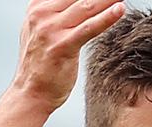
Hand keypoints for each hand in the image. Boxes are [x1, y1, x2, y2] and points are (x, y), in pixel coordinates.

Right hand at [12, 0, 126, 110]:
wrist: (31, 93)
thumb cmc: (40, 65)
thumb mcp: (40, 31)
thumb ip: (54, 14)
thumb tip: (78, 5)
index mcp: (37, 7)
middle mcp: (42, 14)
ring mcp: (51, 29)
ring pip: (86, 6)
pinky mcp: (63, 46)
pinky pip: (89, 28)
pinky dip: (106, 18)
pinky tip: (120, 10)